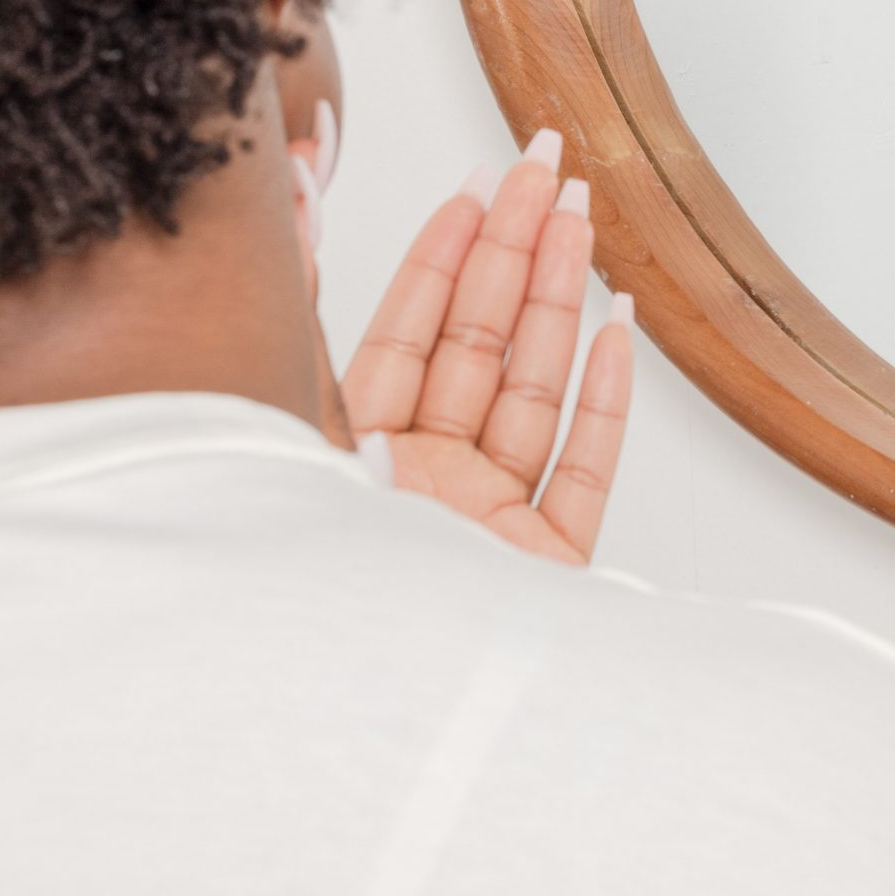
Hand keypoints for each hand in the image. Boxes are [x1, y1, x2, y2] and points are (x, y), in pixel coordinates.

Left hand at [290, 120, 636, 564]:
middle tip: (547, 165)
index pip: (407, 332)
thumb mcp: (274, 431)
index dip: (446, 250)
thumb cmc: (308, 600)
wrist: (370, 730)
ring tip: (585, 219)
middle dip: (517, 247)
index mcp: (350, 458)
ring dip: (564, 299)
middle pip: (479, 346)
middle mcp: (422, 487)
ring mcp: (488, 529)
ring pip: (536, 390)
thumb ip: (291, 313)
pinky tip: (620, 331)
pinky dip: (607, 399)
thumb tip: (287, 198)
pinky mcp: (547, 577)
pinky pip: (585, 471)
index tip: (479, 183)